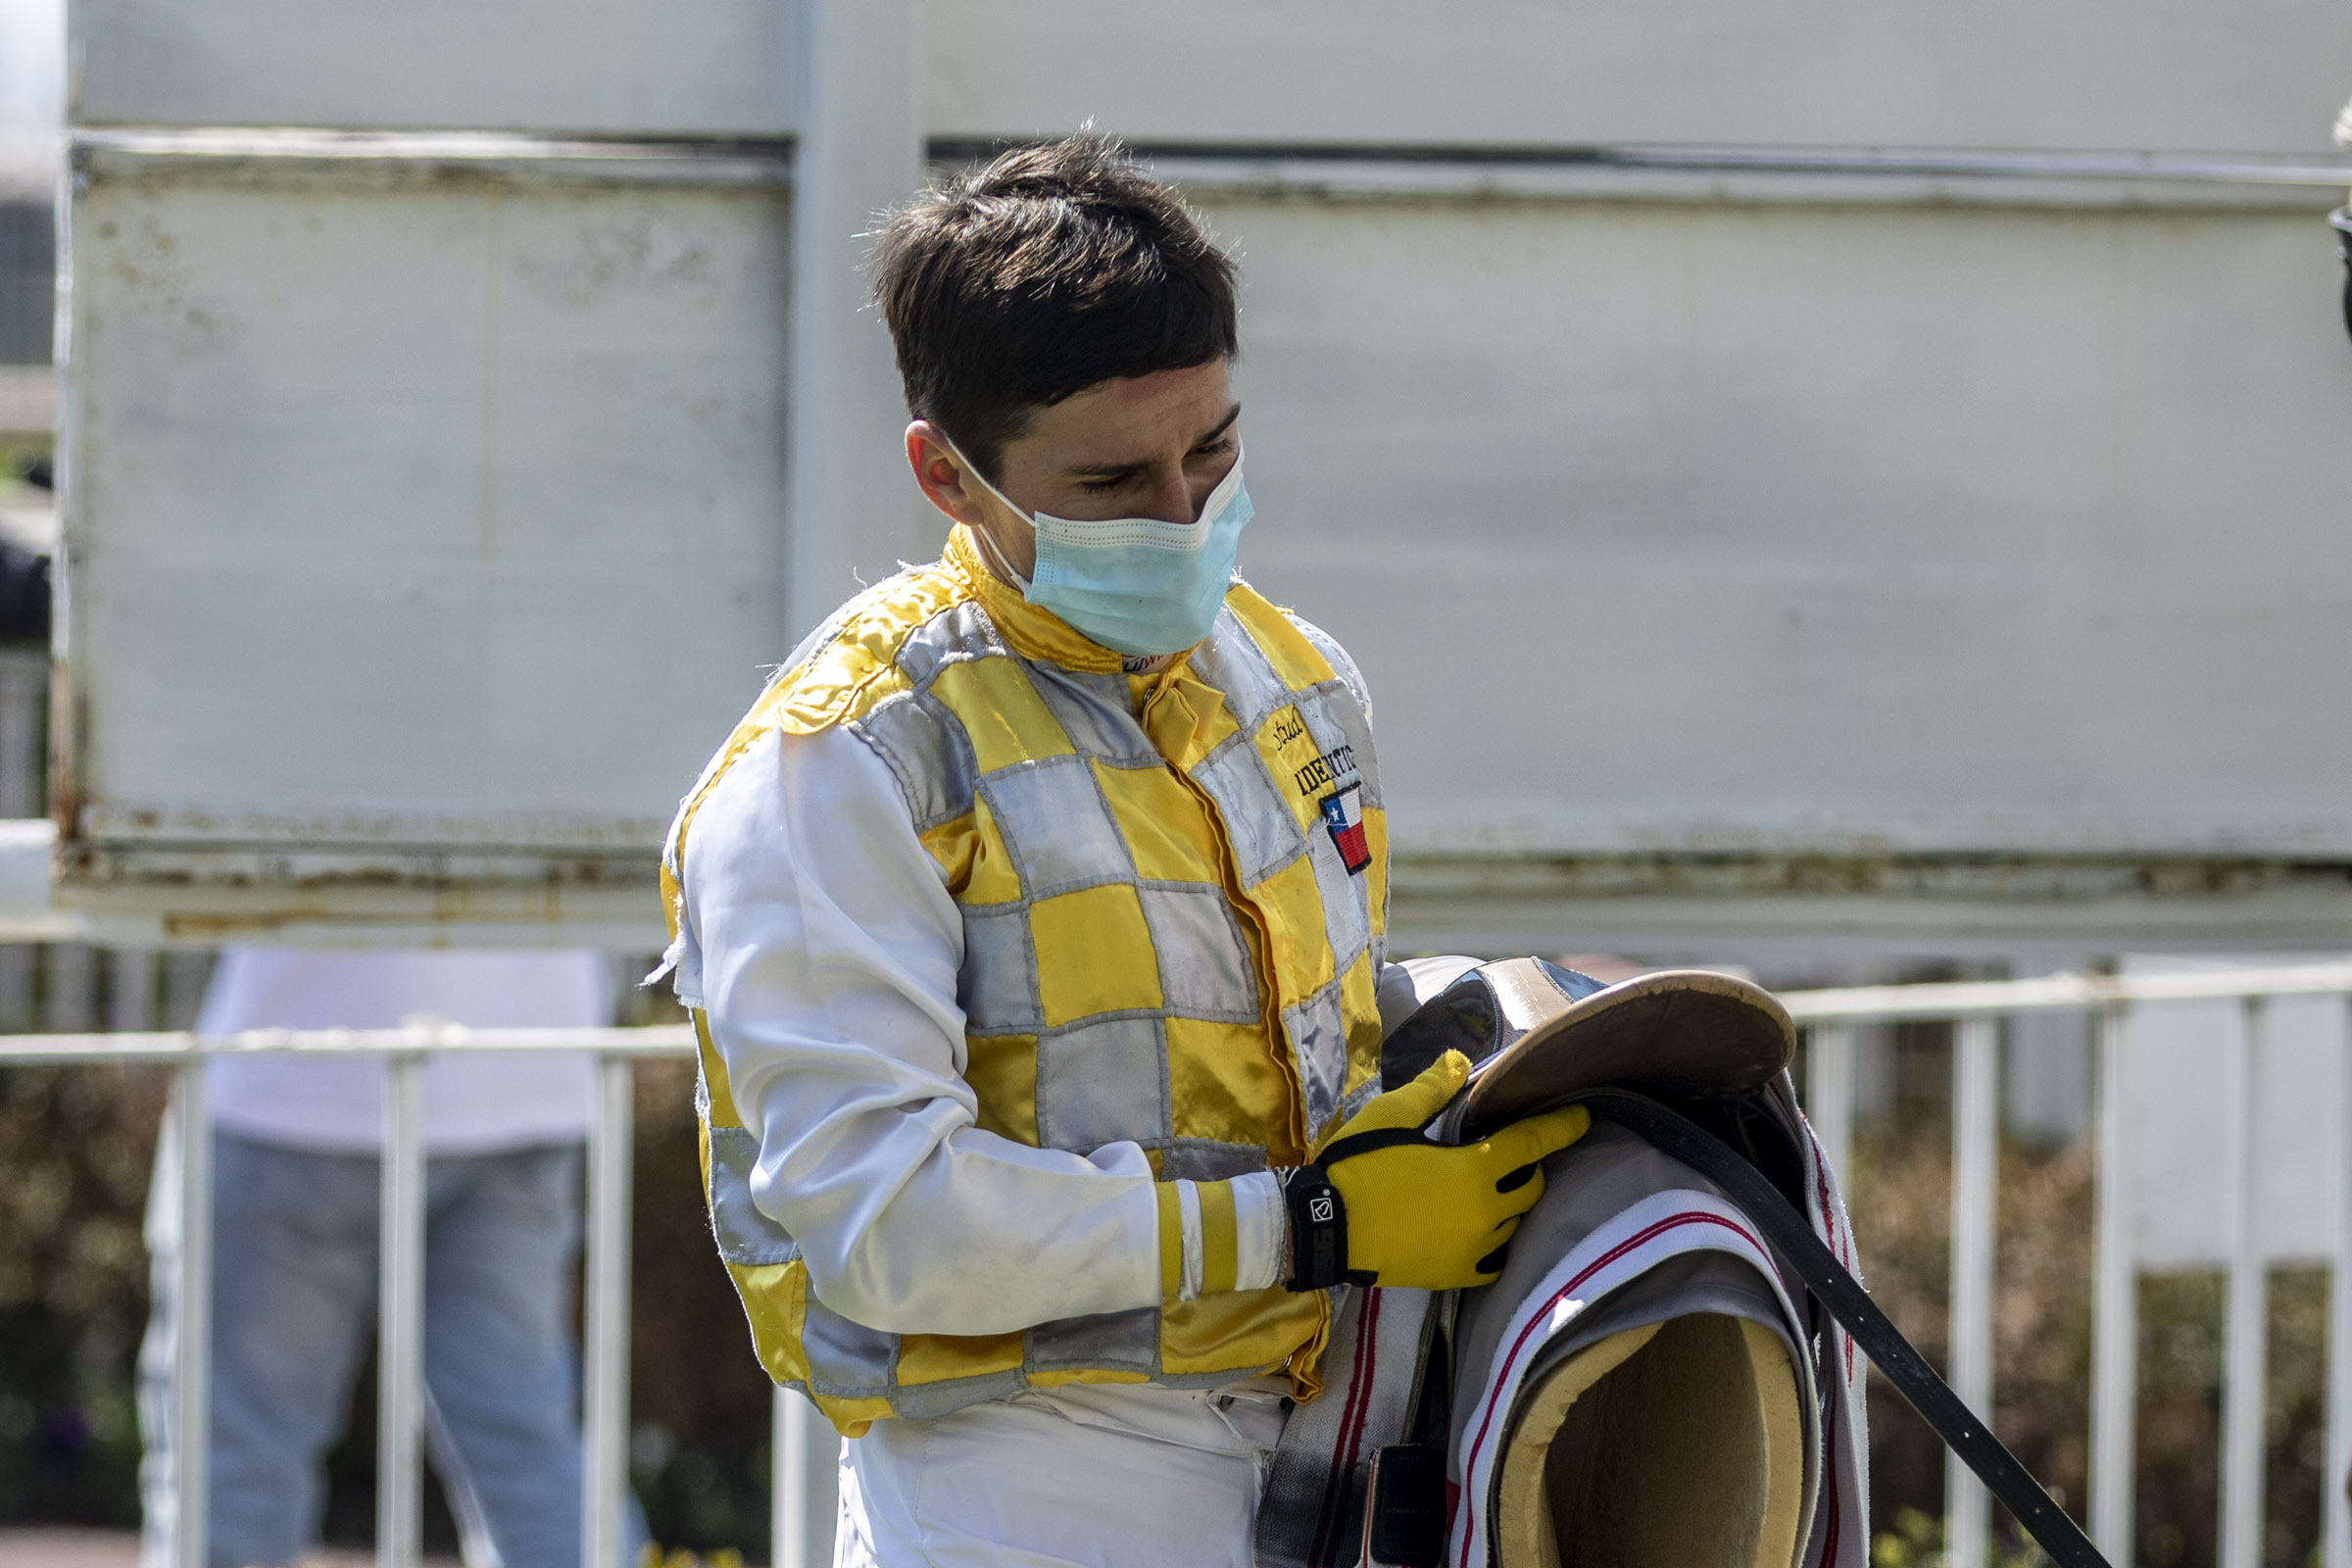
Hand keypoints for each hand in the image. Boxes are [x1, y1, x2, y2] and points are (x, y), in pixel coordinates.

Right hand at [1283, 1051, 1588, 1290]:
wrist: (1326, 1228)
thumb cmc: (1358, 1166)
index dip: (1563, 1127)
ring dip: (1514, 1205)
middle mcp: (1485, 1213)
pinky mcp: (1456, 1274)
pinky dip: (1499, 1243)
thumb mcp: (1392, 1116)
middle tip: (1515, 1155)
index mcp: (1474, 1170)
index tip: (1585, 1116)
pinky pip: (1496, 1261)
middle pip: (1532, 1188)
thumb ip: (1433, 1088)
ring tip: (1498, 1192)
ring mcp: (1474, 1248)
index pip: (1534, 1143)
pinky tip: (1487, 1232)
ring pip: (1517, 1225)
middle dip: (1531, 1168)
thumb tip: (1460, 1059)